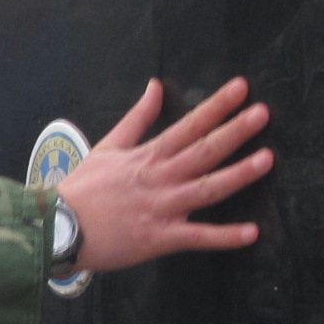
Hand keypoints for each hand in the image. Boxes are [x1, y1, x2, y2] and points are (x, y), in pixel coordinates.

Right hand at [54, 76, 273, 273]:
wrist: (56, 227)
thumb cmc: (82, 188)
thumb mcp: (108, 145)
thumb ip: (138, 117)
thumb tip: (156, 85)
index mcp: (147, 155)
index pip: (188, 125)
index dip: (216, 106)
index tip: (241, 88)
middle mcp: (159, 178)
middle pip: (202, 151)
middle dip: (234, 131)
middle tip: (263, 113)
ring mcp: (161, 208)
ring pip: (205, 189)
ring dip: (237, 175)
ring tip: (267, 160)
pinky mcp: (160, 239)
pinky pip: (197, 237)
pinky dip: (224, 236)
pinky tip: (252, 232)